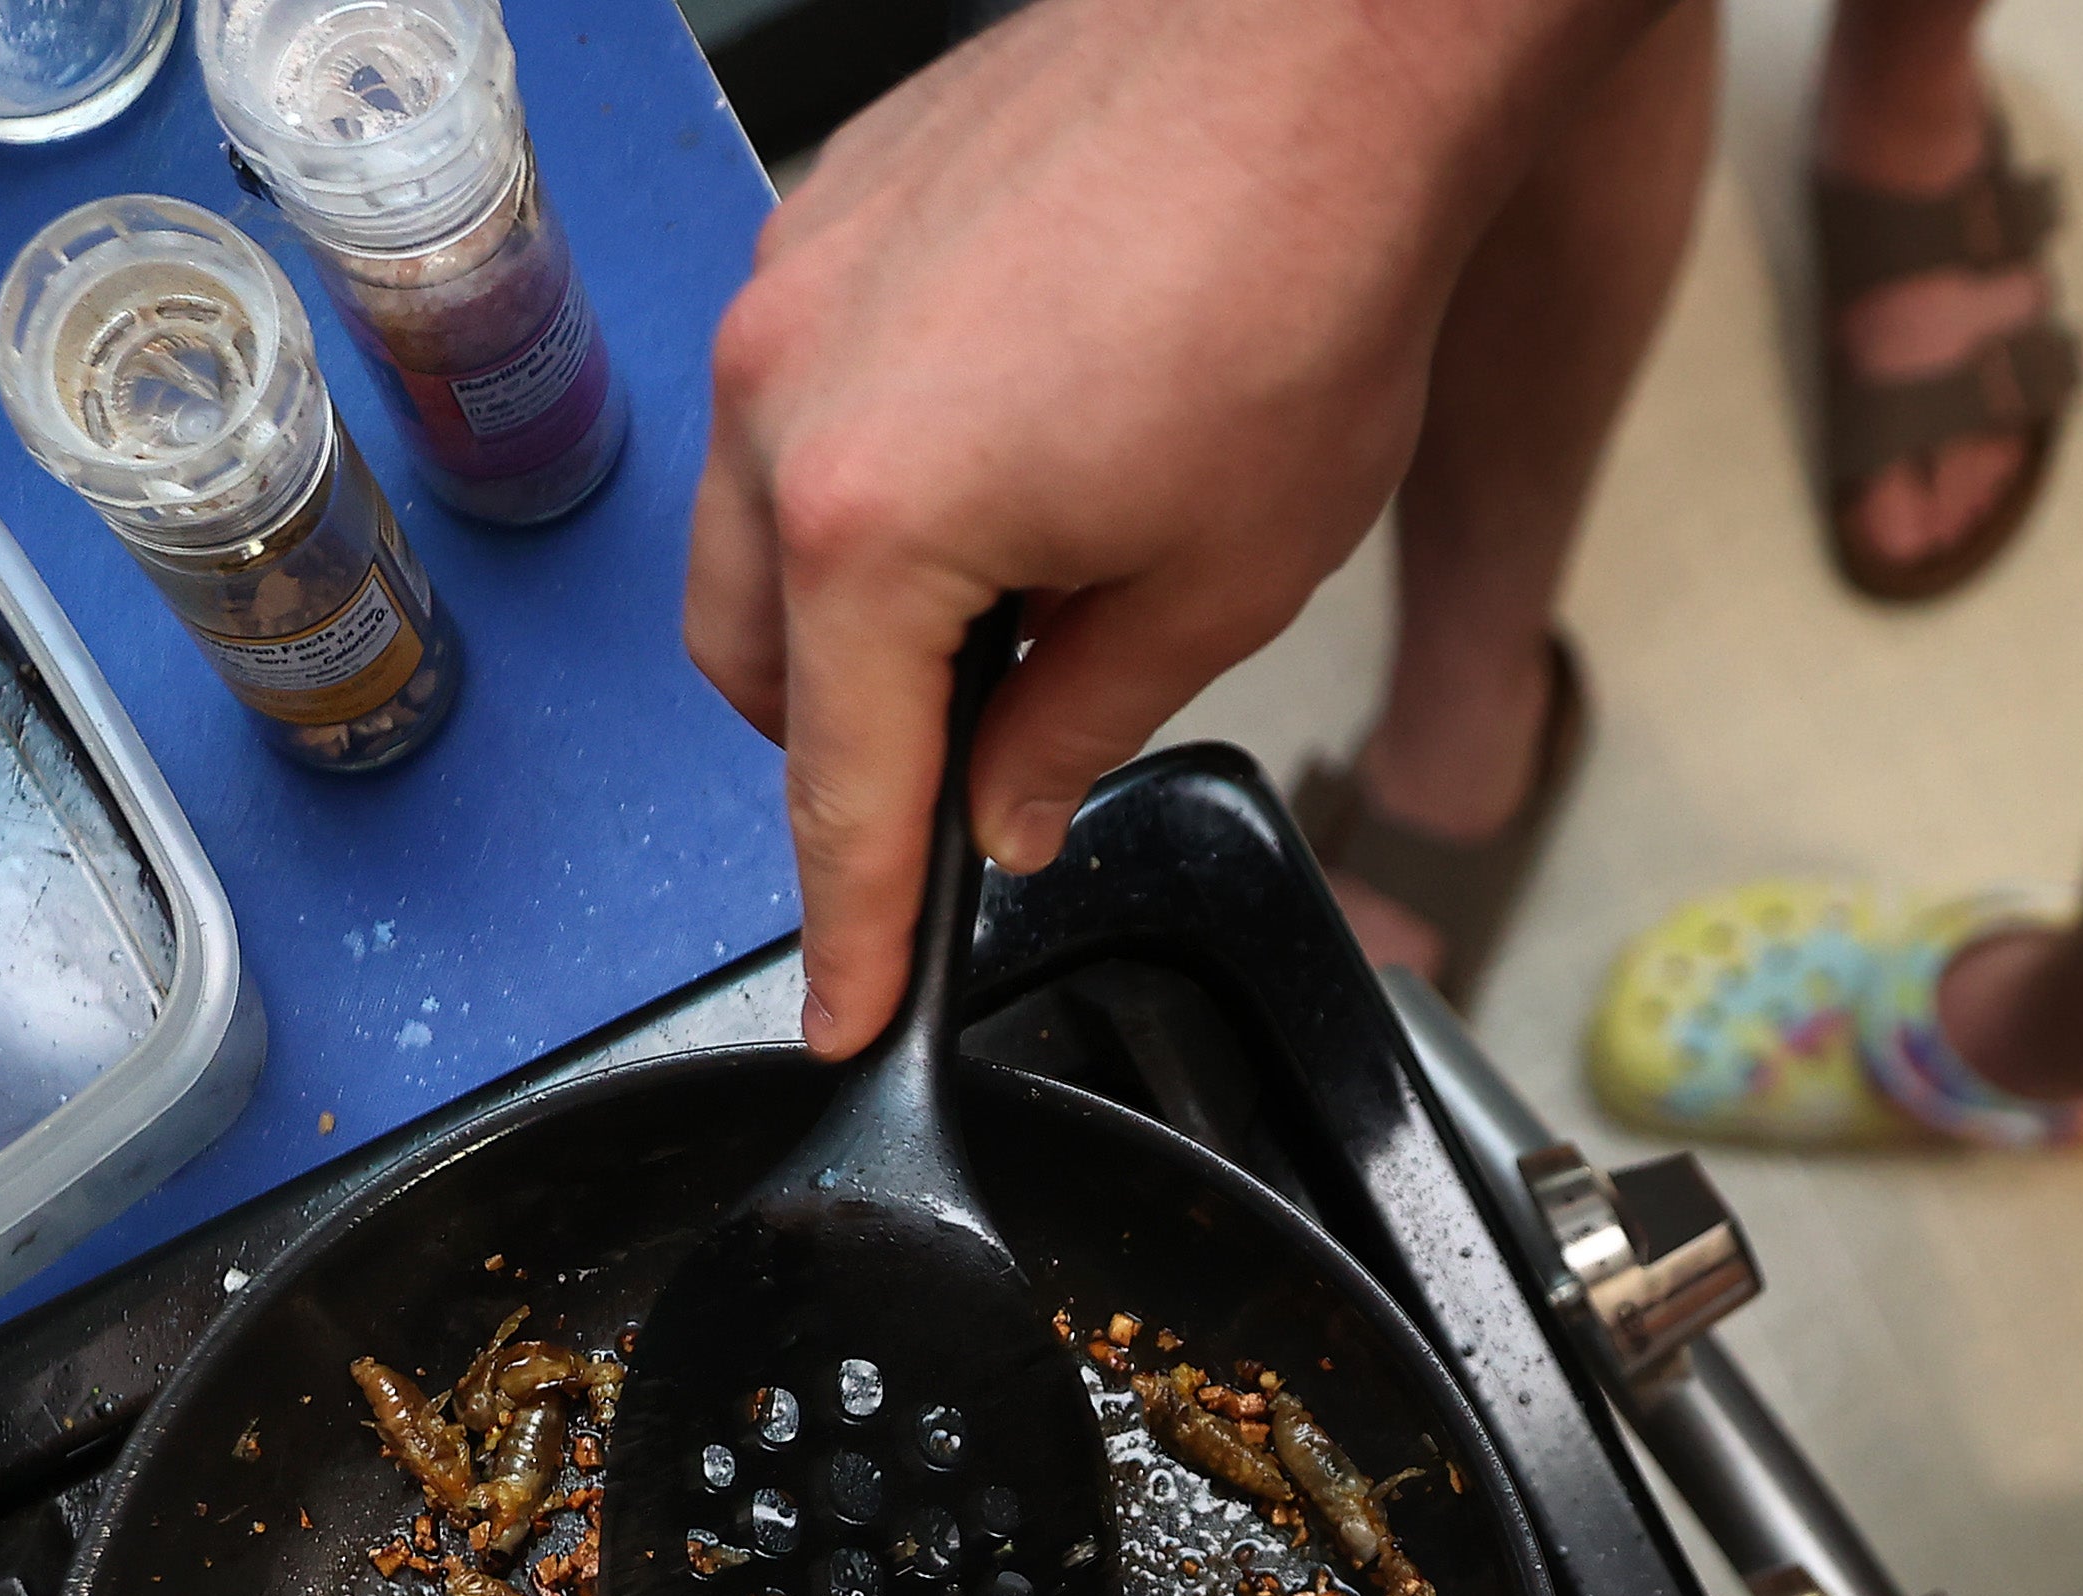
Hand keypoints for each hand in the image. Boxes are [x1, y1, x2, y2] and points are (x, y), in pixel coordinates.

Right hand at [688, 0, 1635, 1050]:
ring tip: (1027, 585)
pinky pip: (798, 400)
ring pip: (756, 529)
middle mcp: (780, 401)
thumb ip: (1072, 728)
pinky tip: (1017, 456)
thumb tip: (1002, 809)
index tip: (847, 1013)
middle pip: (754, 666)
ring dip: (856, 604)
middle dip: (853, 745)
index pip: (837, 790)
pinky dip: (868, 472)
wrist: (1328, 54)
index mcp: (865, 526)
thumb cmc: (1298, 289)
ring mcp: (787, 291)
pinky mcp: (826, 216)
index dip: (852, 928)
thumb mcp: (1214, 588)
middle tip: (990, 762)